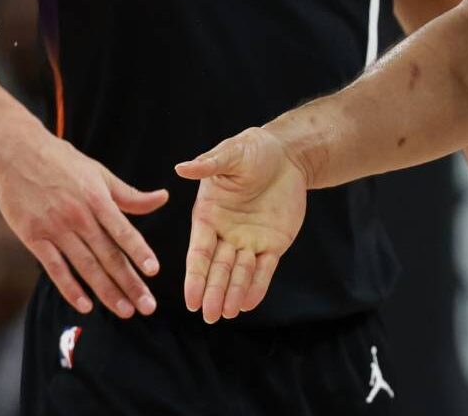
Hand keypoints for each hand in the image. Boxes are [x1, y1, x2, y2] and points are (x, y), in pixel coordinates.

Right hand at [0, 126, 167, 318]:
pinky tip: (85, 306)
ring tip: (126, 310)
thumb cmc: (62, 161)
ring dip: (107, 291)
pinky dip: (70, 288)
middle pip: (108, 255)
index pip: (123, 231)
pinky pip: (54, 267)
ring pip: (85, 266)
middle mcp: (78, 216)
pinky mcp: (32, 237)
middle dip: (129, 283)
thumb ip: (129, 194)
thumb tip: (163, 198)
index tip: (153, 272)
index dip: (139, 252)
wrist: (15, 151)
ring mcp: (54, 228)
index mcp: (97, 199)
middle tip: (148, 306)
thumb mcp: (99, 173)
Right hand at [175, 125, 307, 322]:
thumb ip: (208, 165)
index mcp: (208, 217)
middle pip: (217, 269)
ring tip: (227, 314)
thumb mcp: (231, 155)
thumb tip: (181, 167)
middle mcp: (225, 234)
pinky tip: (249, 303)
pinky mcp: (273, 243)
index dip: (194, 276)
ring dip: (233, 293)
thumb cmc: (253, 150)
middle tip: (208, 315)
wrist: (286, 155)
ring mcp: (249, 241)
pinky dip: (257, 286)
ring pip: (239, 273)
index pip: (199, 253)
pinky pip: (264, 269)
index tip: (190, 299)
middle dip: (213, 292)